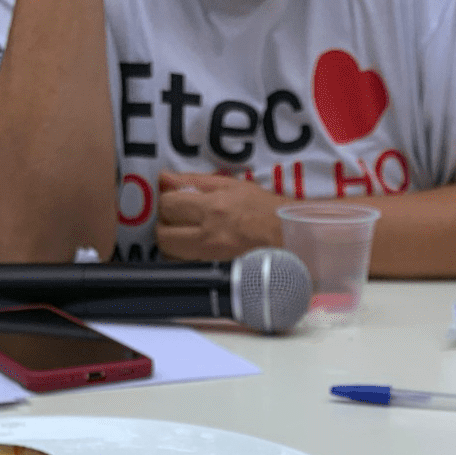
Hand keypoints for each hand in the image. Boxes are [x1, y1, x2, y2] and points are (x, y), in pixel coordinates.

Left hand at [156, 171, 281, 260]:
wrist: (292, 240)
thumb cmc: (265, 210)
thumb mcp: (232, 185)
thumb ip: (195, 181)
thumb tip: (163, 178)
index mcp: (213, 208)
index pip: (168, 205)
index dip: (168, 203)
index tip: (177, 203)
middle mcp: (209, 236)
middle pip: (163, 235)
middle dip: (165, 227)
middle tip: (178, 222)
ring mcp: (211, 260)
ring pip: (171, 256)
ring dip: (173, 246)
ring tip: (188, 237)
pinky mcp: (216, 276)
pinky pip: (187, 269)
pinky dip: (186, 260)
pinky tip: (198, 252)